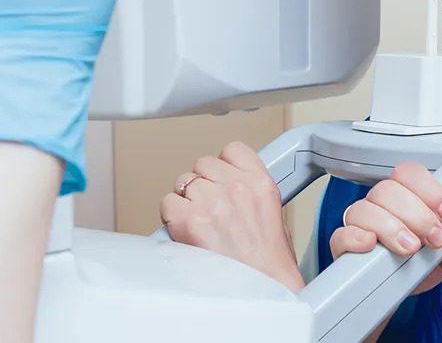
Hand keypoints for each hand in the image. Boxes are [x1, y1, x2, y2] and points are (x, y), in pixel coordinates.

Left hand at [161, 142, 305, 292]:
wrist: (265, 290)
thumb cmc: (270, 264)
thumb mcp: (273, 215)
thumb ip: (249, 193)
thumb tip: (226, 187)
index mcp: (260, 183)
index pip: (232, 150)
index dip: (223, 165)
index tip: (221, 178)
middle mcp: (236, 188)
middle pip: (203, 165)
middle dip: (203, 185)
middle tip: (209, 209)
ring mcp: (212, 202)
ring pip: (183, 182)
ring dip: (187, 201)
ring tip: (199, 223)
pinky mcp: (190, 221)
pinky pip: (168, 204)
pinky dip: (172, 217)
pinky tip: (185, 231)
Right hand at [329, 163, 441, 294]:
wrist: (395, 293)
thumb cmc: (417, 264)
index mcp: (406, 197)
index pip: (410, 173)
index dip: (430, 190)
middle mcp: (380, 204)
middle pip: (388, 190)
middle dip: (417, 214)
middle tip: (435, 239)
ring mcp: (359, 223)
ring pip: (365, 209)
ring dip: (392, 227)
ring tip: (411, 249)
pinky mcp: (343, 245)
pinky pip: (341, 234)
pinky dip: (355, 237)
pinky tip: (371, 245)